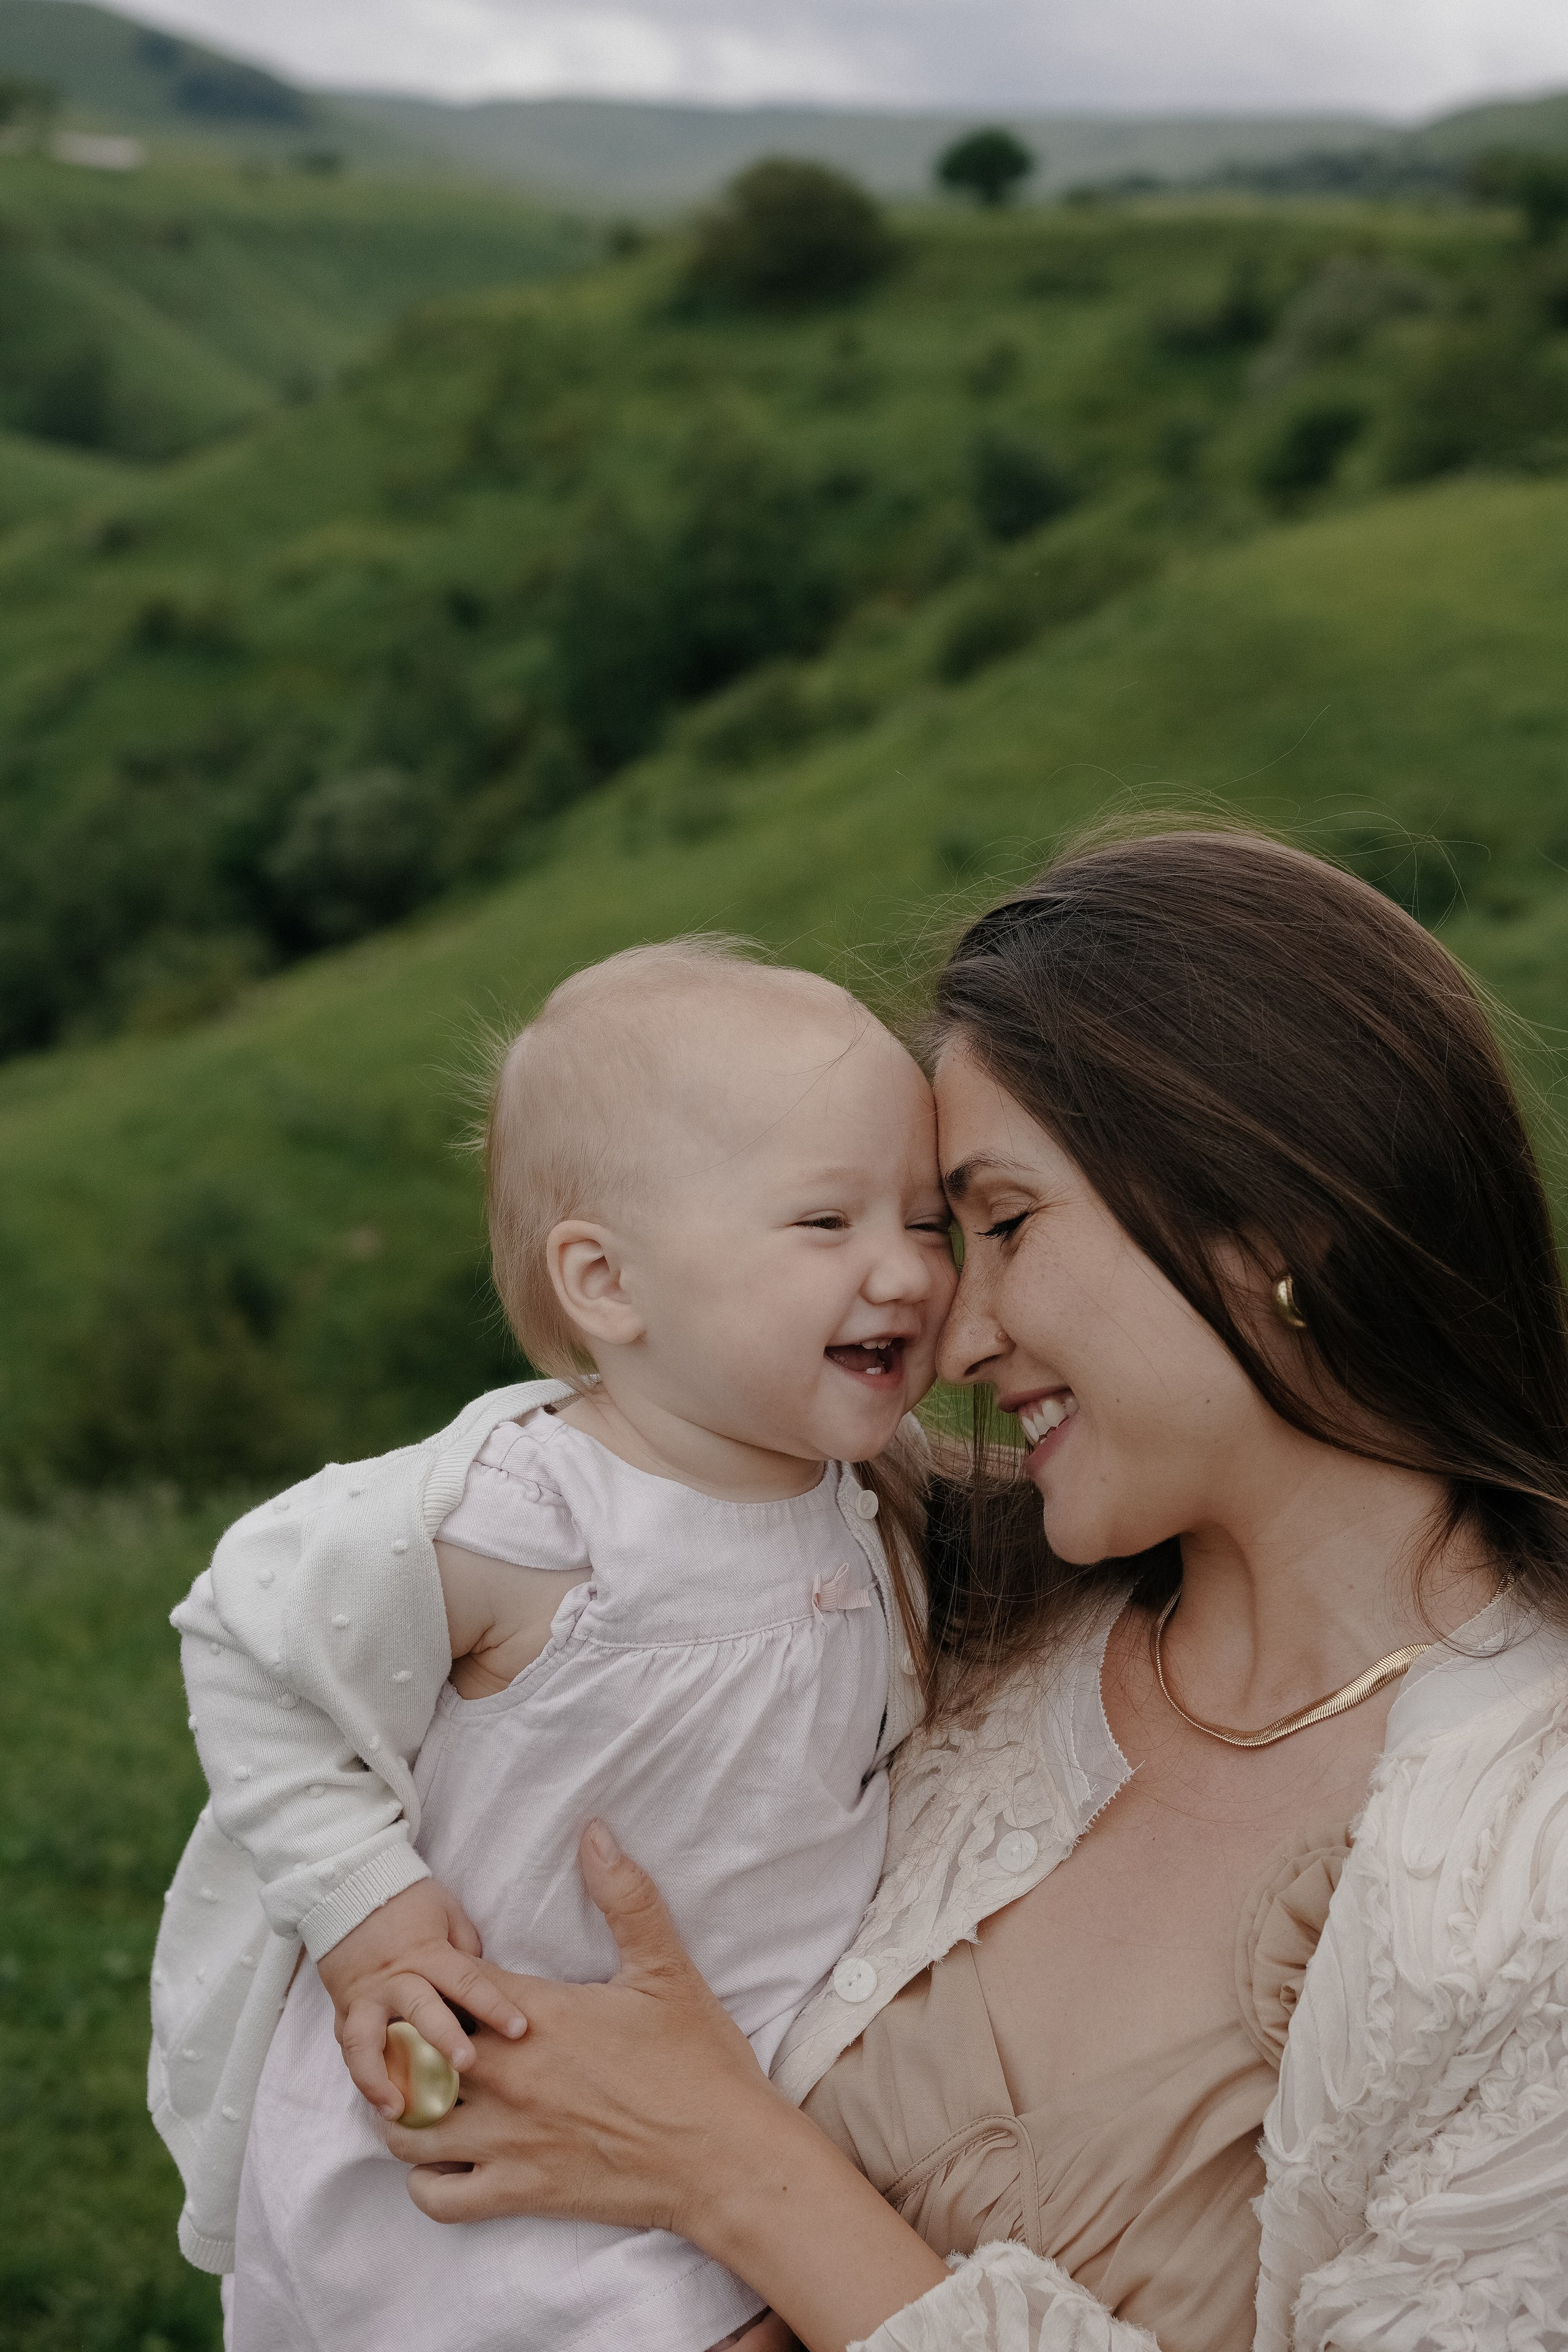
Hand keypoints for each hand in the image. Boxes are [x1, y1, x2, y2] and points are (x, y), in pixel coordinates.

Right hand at [315, 1878, 527, 2118]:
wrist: (347, 1889)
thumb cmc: (408, 1902)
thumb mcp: (447, 1914)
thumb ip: (466, 1952)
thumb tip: (483, 1989)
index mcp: (426, 1952)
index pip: (465, 1980)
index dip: (494, 2005)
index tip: (520, 2029)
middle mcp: (394, 1978)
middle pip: (419, 2009)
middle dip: (443, 2039)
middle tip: (467, 2065)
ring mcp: (364, 1997)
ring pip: (365, 2040)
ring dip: (379, 2077)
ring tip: (396, 2110)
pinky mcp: (343, 2010)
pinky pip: (349, 2047)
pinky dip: (361, 2076)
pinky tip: (377, 2103)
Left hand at [383, 1827, 948, 2351]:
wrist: (724, 2155)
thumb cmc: (698, 2060)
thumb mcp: (665, 1967)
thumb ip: (625, 1895)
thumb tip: (595, 1831)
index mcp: (534, 2014)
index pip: (446, 1985)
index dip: (442, 1981)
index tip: (456, 1986)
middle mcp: (505, 2076)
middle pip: (411, 2053)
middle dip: (411, 2043)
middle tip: (431, 2039)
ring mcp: (505, 2139)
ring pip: (408, 2127)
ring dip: (408, 2109)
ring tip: (428, 2096)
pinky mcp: (516, 2192)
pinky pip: (434, 2194)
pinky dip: (426, 2177)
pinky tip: (447, 2157)